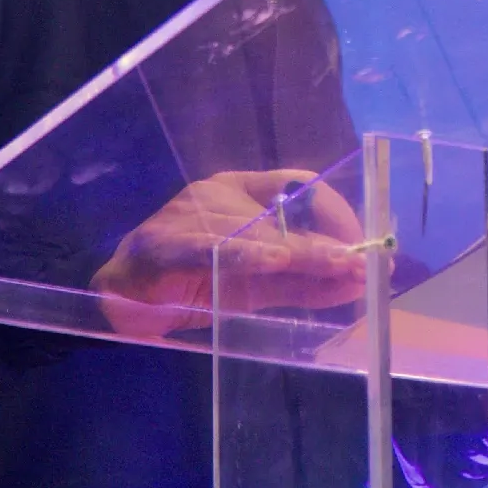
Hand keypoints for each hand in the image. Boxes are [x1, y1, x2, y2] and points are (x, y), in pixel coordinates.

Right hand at [92, 169, 367, 338]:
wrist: (121, 303)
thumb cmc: (191, 285)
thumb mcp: (257, 286)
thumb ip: (302, 283)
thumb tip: (357, 280)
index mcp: (237, 190)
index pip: (295, 185)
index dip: (334, 210)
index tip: (364, 242)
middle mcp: (215, 193)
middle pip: (281, 211)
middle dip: (328, 239)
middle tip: (365, 263)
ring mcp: (188, 215)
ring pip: (254, 230)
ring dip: (301, 251)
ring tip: (339, 266)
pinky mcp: (164, 244)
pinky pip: (211, 249)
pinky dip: (246, 255)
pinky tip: (276, 261)